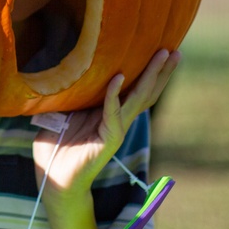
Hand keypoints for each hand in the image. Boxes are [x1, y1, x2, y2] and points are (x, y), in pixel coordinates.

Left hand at [34, 49, 180, 200]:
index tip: (159, 50)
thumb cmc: (55, 147)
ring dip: (151, 76)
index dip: (148, 71)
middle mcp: (118, 119)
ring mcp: (116, 129)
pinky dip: (115, 94)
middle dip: (161, 71)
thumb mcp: (61, 113)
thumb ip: (67, 94)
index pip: (135, 88)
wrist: (54, 179)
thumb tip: (58, 69)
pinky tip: (119, 77)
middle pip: (146, 91)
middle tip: (174, 49)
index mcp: (109, 112)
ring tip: (163, 55)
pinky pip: (113, 112)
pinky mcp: (108, 139)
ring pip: (139, 98)